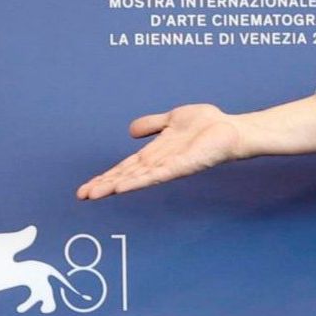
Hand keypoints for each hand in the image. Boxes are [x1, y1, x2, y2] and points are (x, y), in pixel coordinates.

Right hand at [77, 104, 246, 199]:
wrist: (231, 129)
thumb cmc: (207, 125)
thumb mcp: (171, 119)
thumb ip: (151, 125)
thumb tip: (131, 132)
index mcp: (154, 153)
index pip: (124, 168)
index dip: (105, 177)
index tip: (85, 189)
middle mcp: (159, 162)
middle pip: (126, 176)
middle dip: (104, 185)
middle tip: (83, 196)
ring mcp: (170, 166)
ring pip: (137, 178)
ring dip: (116, 186)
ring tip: (97, 194)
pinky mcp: (182, 165)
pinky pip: (158, 175)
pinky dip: (140, 181)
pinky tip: (125, 187)